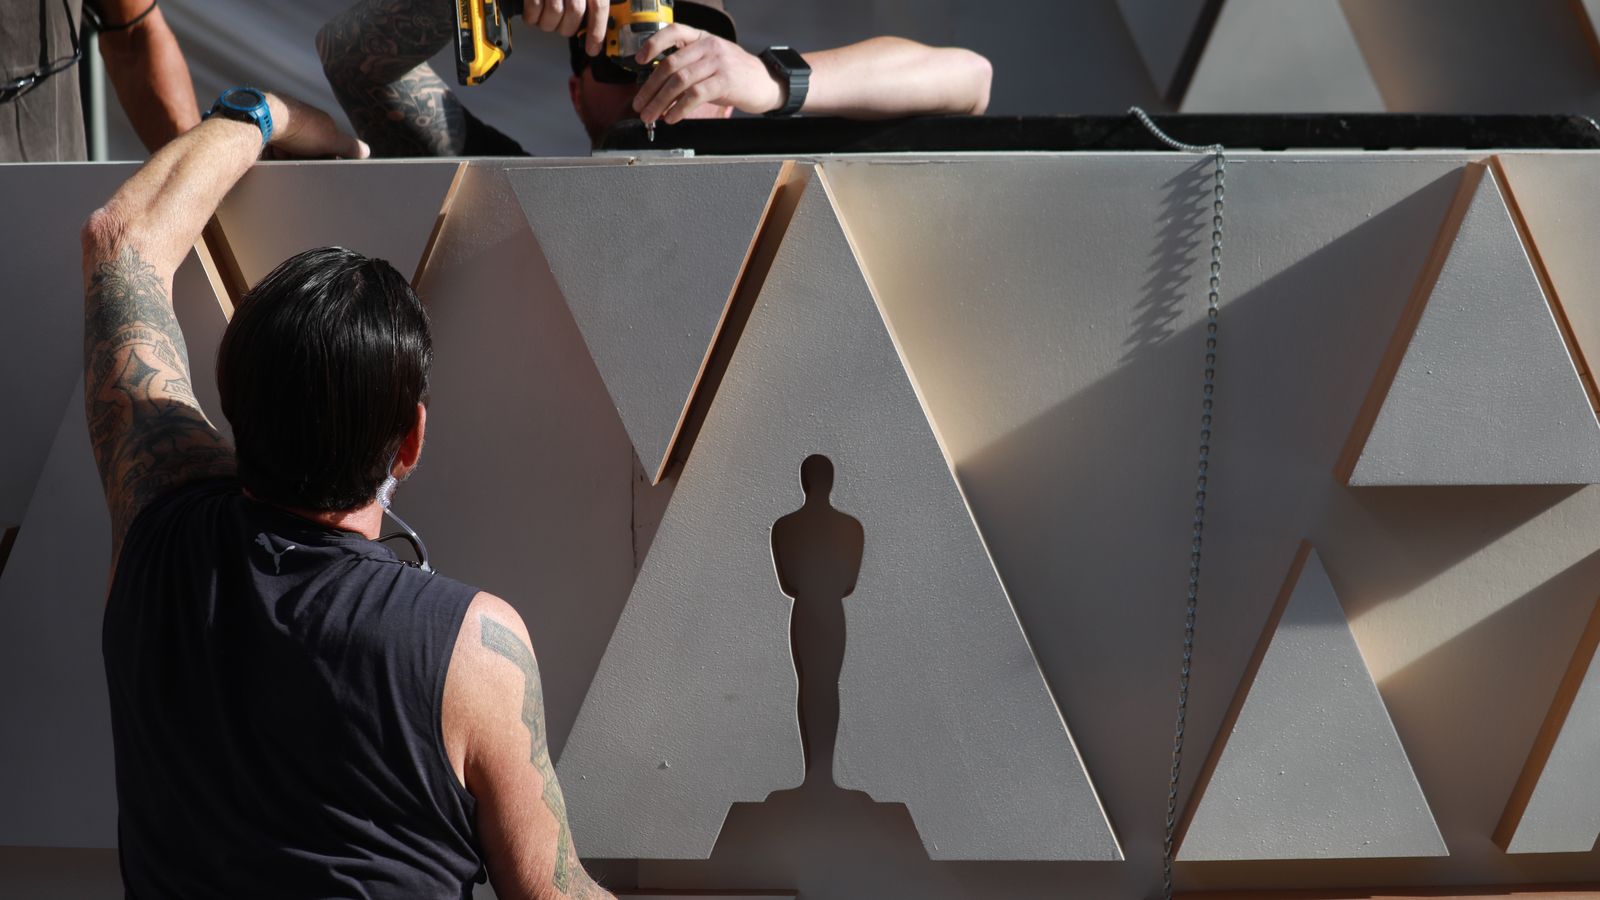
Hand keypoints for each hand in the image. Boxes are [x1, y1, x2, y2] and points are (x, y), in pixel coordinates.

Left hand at [265, 93, 369, 159]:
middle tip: (303, 168)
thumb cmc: (299, 127)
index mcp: (320, 121)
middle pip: (309, 148)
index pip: (330, 144)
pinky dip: (274, 156)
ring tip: (286, 164)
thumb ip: (349, 146)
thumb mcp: (331, 139)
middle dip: (307, 160)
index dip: (328, 158)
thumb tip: (366, 151)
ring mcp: (283, 124)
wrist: (264, 118)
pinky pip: (273, 147)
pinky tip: (273, 160)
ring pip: (290, 149)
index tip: (325, 169)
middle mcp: (302, 119)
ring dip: (289, 159)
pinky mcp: (267, 129)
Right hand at [522, 0, 606, 55]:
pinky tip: (532, 16)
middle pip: (575, 12)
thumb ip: (589, 2)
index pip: (599, 7)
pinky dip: (532, 16)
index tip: (592, 49)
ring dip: (549, 24)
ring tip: (546, 21)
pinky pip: (534, 6)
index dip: (596, 32)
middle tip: (563, 28)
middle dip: (568, 27)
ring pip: (554, 12)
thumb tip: (590, 27)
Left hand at [631, 25, 784, 124]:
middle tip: (640, 104)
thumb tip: (659, 88)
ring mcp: (718, 63)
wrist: (768, 83)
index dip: (652, 45)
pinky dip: (679, 109)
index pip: (673, 32)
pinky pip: (695, 95)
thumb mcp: (713, 61)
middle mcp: (709, 46)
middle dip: (650, 87)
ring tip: (650, 115)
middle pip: (670, 64)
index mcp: (703, 38)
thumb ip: (689, 67)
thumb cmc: (737, 75)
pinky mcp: (725, 81)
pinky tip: (671, 117)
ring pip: (679, 81)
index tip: (639, 61)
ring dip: (660, 101)